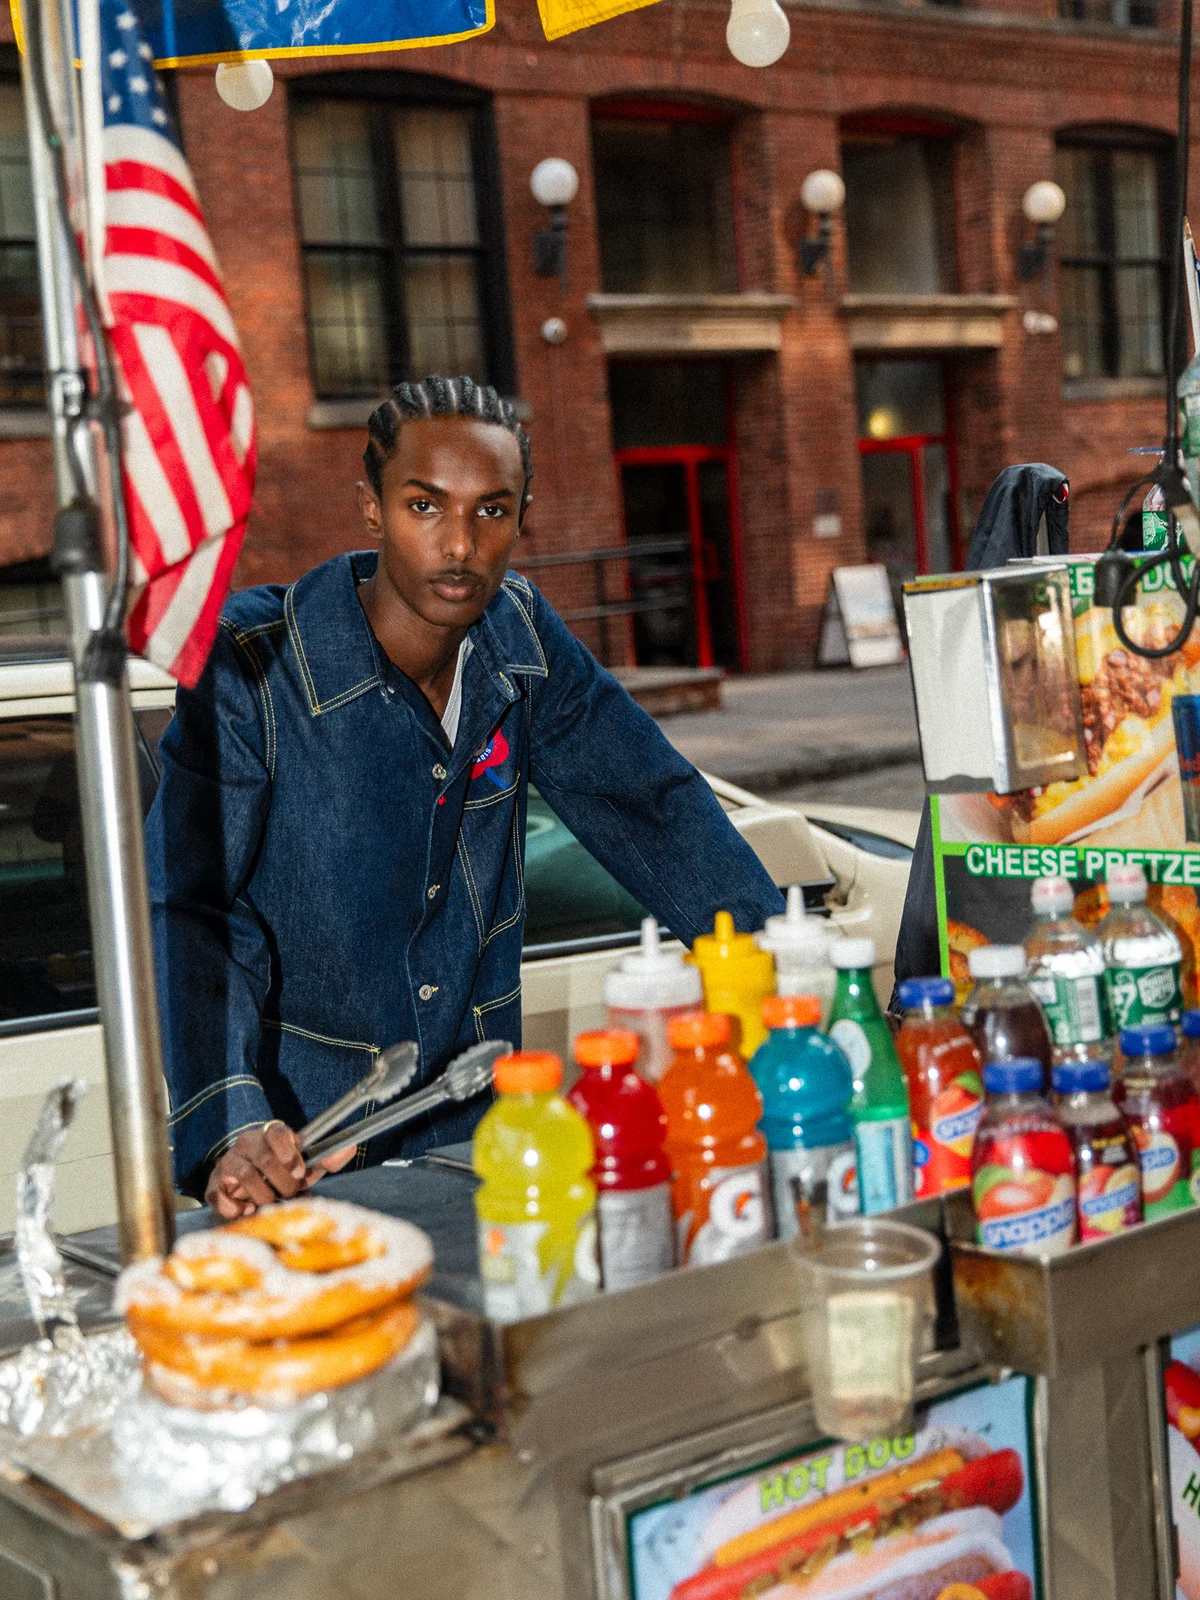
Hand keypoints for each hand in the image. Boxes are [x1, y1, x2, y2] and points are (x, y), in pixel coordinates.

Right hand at [205, 1121, 357, 1219]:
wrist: (248, 1187)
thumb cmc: (280, 1173)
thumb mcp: (304, 1166)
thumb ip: (326, 1159)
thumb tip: (350, 1147)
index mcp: (270, 1135)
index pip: (277, 1131)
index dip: (289, 1152)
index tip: (300, 1171)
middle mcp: (247, 1144)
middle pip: (263, 1157)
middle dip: (282, 1181)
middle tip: (290, 1193)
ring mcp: (228, 1163)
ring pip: (244, 1175)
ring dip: (263, 1195)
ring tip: (271, 1202)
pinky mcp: (214, 1184)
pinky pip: (218, 1193)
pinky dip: (234, 1206)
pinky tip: (247, 1210)